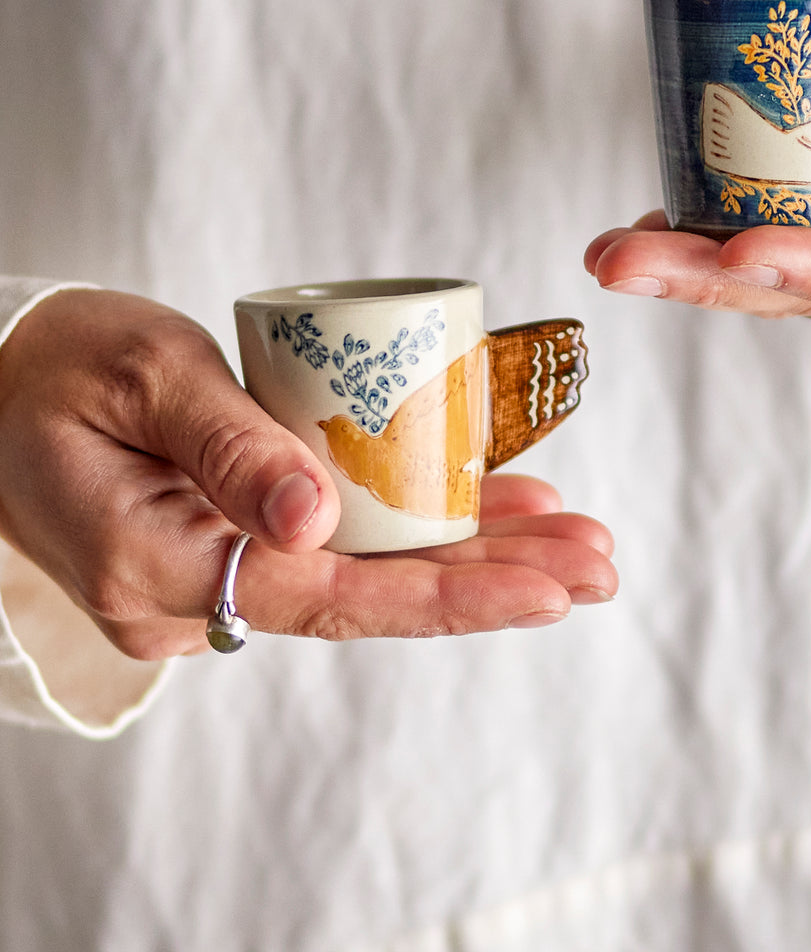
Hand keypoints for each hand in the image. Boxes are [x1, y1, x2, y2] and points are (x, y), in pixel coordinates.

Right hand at [0, 290, 615, 658]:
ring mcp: (206, 581)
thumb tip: (321, 518)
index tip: (551, 584)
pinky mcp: (223, 550)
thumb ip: (229, 444)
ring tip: (572, 540)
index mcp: (155, 565)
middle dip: (490, 584)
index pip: (331, 596)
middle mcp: (187, 597)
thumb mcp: (144, 375)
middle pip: (365, 599)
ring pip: (358, 579)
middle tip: (599, 564)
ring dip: (467, 560)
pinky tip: (491, 512)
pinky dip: (410, 532)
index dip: (449, 593)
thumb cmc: (58, 364)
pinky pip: (330, 552)